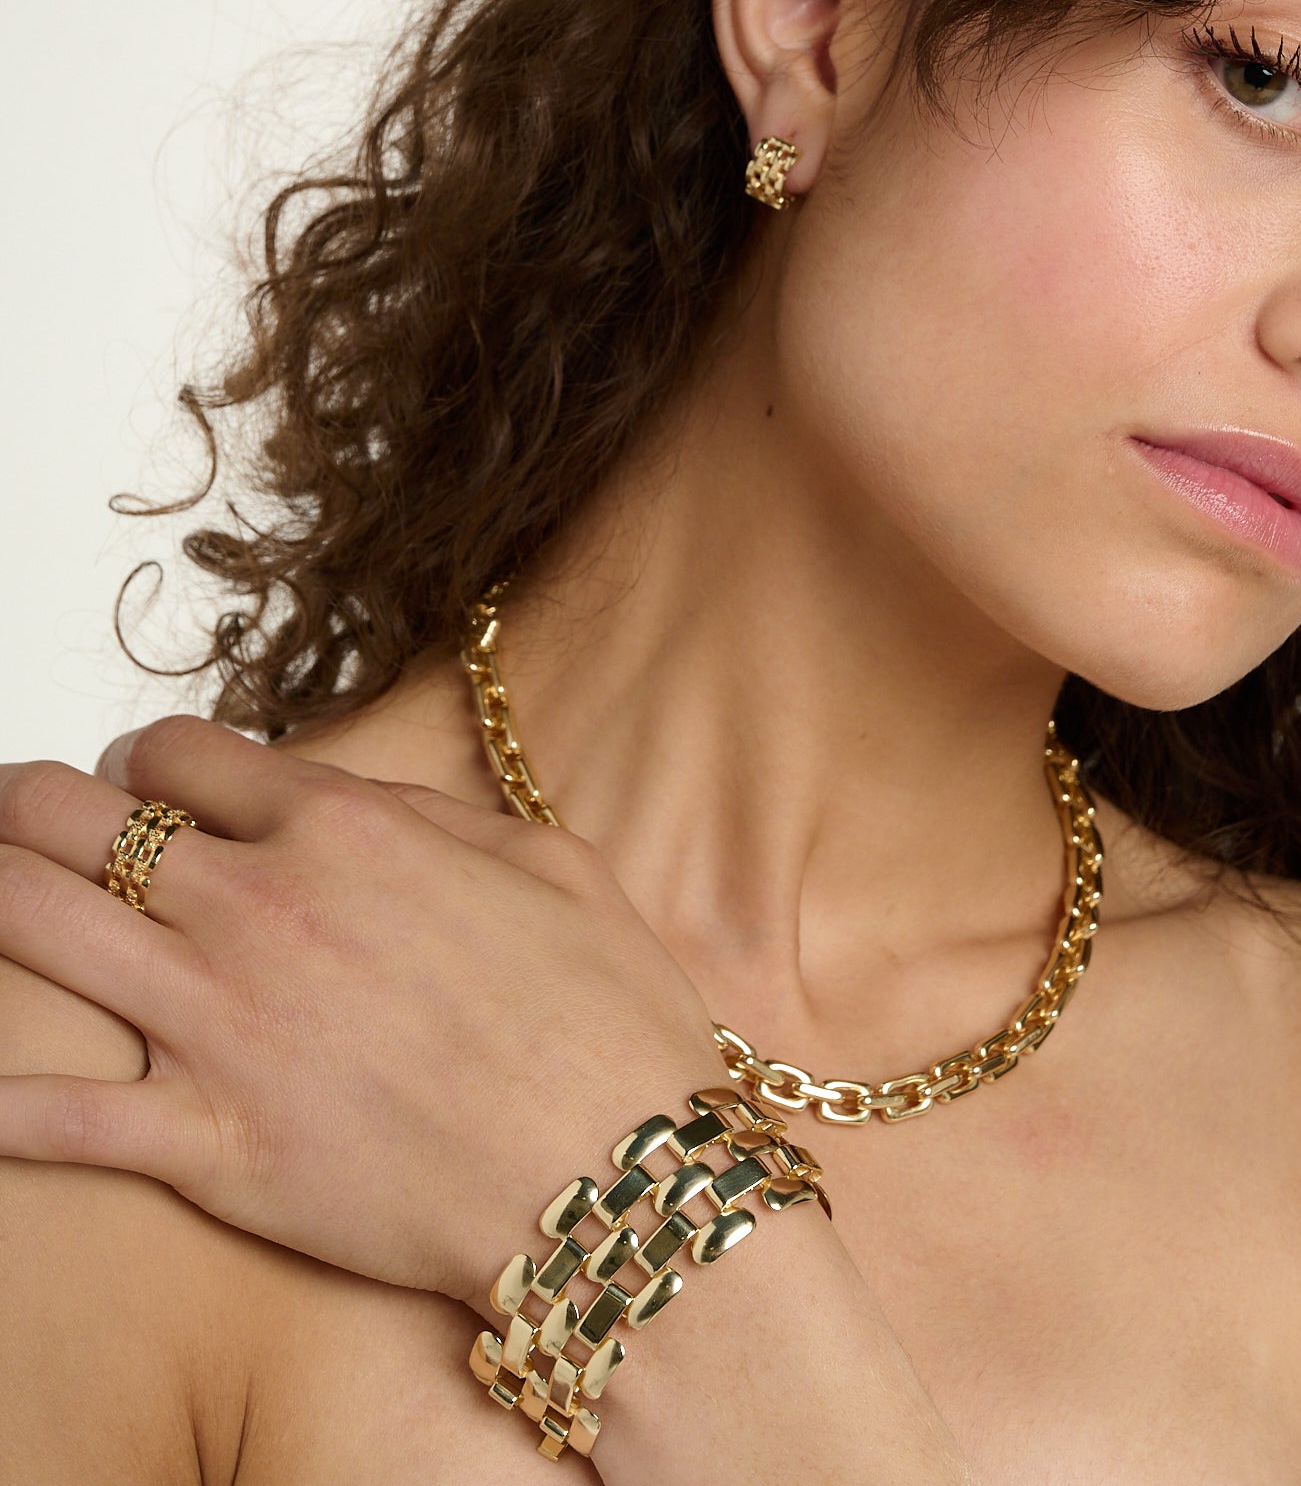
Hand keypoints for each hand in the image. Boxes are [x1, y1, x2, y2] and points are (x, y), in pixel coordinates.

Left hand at [0, 719, 722, 1305]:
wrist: (614, 1170)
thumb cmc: (603, 1013)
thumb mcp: (547, 859)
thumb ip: (432, 814)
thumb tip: (350, 800)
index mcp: (339, 829)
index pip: (181, 755)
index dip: (145, 760)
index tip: (142, 783)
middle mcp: (257, 907)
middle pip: (81, 822)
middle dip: (29, 806)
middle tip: (15, 814)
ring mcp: (219, 1024)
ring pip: (41, 931)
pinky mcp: (209, 1142)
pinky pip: (62, 1116)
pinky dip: (4, 1100)